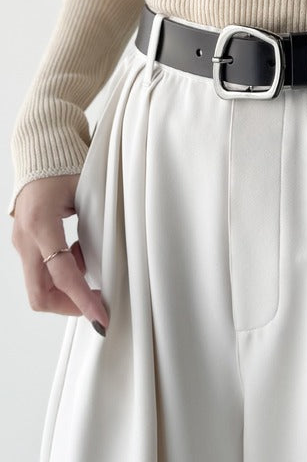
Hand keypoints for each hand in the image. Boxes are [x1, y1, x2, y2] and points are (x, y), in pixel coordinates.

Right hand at [10, 175, 108, 336]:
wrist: (41, 154)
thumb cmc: (64, 167)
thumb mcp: (88, 190)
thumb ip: (100, 220)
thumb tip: (118, 253)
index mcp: (41, 224)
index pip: (62, 274)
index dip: (83, 300)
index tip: (101, 317)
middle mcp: (26, 239)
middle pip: (41, 294)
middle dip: (71, 306)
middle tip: (99, 303)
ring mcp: (22, 243)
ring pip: (39, 288)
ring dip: (67, 289)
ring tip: (89, 266)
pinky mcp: (26, 245)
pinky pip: (41, 272)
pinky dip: (61, 275)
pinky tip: (78, 255)